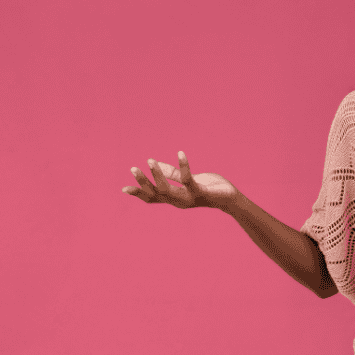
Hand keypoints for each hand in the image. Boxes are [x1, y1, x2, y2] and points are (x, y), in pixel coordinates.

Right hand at [122, 151, 237, 209]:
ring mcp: (189, 198)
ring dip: (158, 174)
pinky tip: (181, 153)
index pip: (153, 198)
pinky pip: (188, 179)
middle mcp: (179, 201)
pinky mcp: (200, 192)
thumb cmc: (210, 188)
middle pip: (156, 194)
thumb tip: (157, 164)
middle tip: (133, 168)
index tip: (123, 189)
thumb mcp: (190, 180)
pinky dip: (183, 165)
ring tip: (150, 161)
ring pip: (167, 189)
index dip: (139, 194)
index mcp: (175, 198)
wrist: (230, 197)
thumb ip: (174, 174)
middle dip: (143, 182)